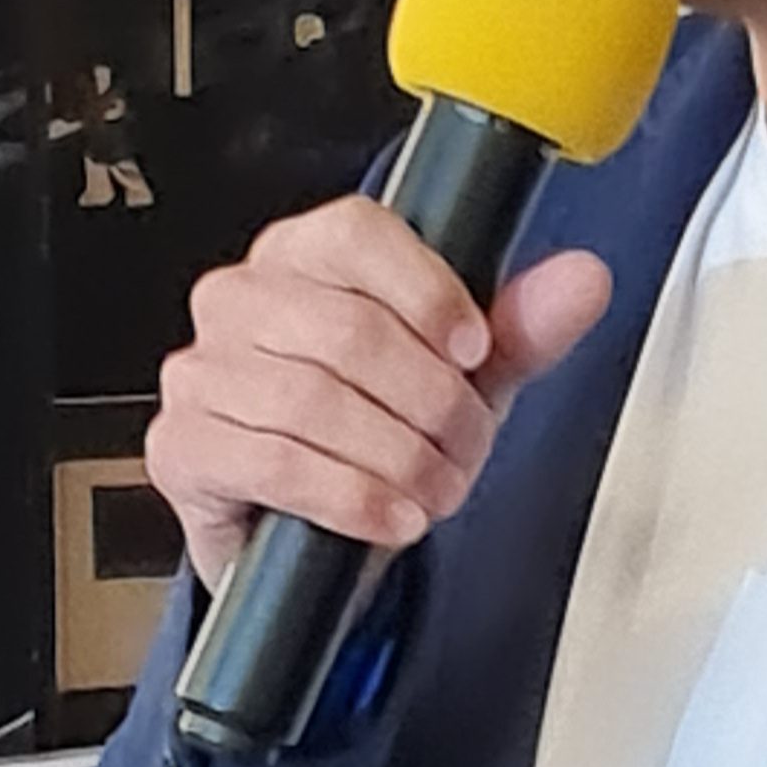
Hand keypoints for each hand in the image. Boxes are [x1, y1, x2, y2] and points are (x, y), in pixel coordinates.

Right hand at [146, 195, 611, 589]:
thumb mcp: (468, 378)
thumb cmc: (383, 428)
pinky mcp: (182, 446)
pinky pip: (273, 462)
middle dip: (431, 401)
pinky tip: (392, 513)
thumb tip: (583, 279)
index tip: (475, 351)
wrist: (320, 532)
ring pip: (314, 401)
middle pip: (348, 330)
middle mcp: (243, 298)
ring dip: (397, 456)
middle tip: (466, 445)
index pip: (357, 234)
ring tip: (434, 486)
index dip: (428, 292)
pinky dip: (350, 495)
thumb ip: (523, 328)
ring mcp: (202, 371)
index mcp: (308, 254)